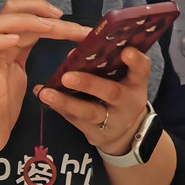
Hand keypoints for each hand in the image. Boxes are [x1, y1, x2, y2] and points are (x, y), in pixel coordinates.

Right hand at [0, 0, 80, 154]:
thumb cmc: (4, 105)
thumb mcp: (21, 72)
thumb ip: (29, 51)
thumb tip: (56, 35)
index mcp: (7, 44)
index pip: (23, 14)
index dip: (42, 9)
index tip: (65, 16)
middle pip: (9, 10)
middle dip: (37, 8)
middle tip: (59, 16)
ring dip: (24, 22)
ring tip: (47, 27)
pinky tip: (15, 41)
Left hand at [34, 44, 152, 156]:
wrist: (124, 133)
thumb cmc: (119, 94)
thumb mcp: (123, 79)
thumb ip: (107, 64)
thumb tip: (74, 52)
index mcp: (136, 83)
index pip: (141, 70)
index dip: (136, 61)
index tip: (127, 51)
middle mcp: (127, 102)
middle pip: (111, 92)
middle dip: (89, 83)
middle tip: (67, 77)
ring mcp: (111, 121)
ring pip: (88, 112)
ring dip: (65, 102)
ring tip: (46, 93)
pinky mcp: (95, 134)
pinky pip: (74, 120)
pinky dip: (57, 107)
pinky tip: (42, 96)